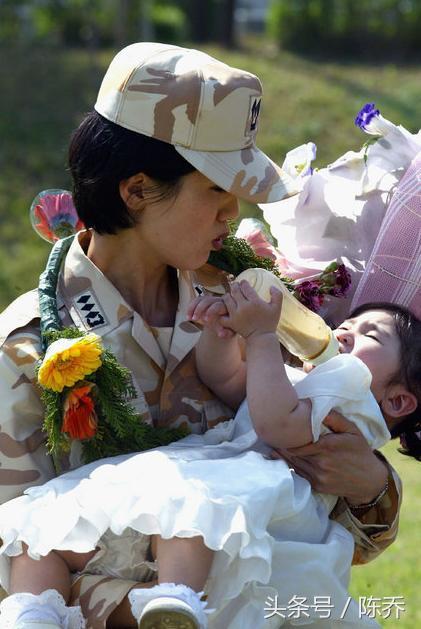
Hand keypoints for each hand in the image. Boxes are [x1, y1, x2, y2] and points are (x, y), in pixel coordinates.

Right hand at [187, 295, 234, 337]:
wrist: (227, 322)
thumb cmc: (230, 326)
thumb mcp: (231, 330)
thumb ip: (227, 332)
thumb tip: (221, 335)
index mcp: (227, 307)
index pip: (217, 306)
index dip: (210, 311)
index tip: (205, 320)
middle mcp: (219, 301)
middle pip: (207, 300)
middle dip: (199, 309)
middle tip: (195, 319)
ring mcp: (211, 300)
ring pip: (200, 299)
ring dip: (193, 308)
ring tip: (189, 318)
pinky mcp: (204, 301)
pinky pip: (196, 301)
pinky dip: (190, 308)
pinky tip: (188, 316)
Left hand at [223, 280, 281, 339]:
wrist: (261, 338)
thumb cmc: (270, 322)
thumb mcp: (277, 308)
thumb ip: (277, 295)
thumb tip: (271, 286)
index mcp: (255, 302)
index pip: (245, 287)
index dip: (244, 283)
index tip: (244, 282)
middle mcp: (244, 307)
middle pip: (235, 291)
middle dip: (235, 286)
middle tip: (236, 285)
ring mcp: (236, 315)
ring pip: (227, 299)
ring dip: (228, 295)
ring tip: (230, 295)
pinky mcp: (231, 323)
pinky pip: (222, 313)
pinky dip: (222, 311)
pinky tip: (226, 308)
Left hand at [270, 411, 387, 503]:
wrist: (370, 480)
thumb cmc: (360, 451)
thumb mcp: (352, 430)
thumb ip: (335, 419)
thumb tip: (318, 408)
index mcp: (327, 447)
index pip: (298, 441)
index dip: (286, 436)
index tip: (278, 427)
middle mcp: (320, 463)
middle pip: (293, 453)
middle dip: (281, 444)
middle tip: (270, 434)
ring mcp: (318, 477)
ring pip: (293, 464)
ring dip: (282, 455)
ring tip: (271, 445)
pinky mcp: (318, 486)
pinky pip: (299, 475)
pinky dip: (290, 466)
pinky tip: (281, 459)